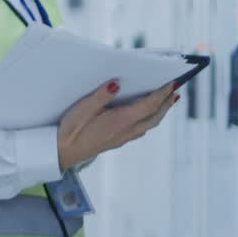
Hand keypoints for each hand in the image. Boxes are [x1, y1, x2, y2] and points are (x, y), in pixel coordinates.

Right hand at [57, 79, 180, 170]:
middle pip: (154, 116)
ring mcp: (121, 138)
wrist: (60, 153)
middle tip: (176, 90)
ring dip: (160, 112)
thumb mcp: (82, 109)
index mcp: (119, 121)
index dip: (162, 94)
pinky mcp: (116, 141)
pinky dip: (150, 120)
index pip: (148, 105)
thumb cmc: (69, 130)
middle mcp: (125, 131)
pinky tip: (147, 116)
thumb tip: (117, 84)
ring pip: (149, 125)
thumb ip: (101, 96)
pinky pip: (140, 129)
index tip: (173, 83)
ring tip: (167, 101)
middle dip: (166, 103)